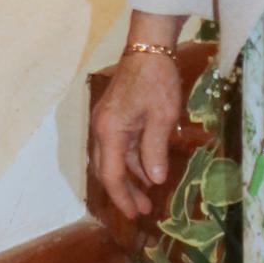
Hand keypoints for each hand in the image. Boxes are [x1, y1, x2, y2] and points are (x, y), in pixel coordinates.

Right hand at [90, 37, 186, 222]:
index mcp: (110, 131)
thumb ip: (155, 150)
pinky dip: (131, 161)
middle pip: (106, 169)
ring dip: (128, 177)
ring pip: (112, 159)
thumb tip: (154, 181)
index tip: (134, 215)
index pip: (111, 174)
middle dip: (123, 192)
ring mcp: (106, 122)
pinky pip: (119, 146)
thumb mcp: (162, 117)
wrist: (148, 47)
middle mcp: (101, 129)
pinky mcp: (114, 116)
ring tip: (147, 196)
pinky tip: (147, 170)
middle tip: (142, 210)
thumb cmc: (156, 80)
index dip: (122, 197)